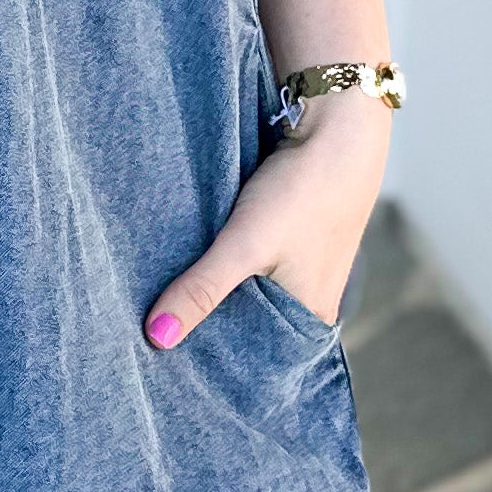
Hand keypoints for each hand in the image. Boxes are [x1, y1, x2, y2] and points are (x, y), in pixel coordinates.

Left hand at [144, 90, 388, 348]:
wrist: (337, 121)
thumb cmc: (304, 189)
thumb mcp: (246, 244)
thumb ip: (202, 290)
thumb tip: (157, 337)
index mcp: (310, 317)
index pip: (257, 362)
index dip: (217, 364)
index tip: (170, 370)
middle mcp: (311, 299)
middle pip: (249, 327)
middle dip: (209, 330)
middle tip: (153, 336)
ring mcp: (302, 266)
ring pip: (247, 292)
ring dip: (214, 294)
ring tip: (163, 302)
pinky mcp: (289, 236)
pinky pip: (250, 264)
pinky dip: (224, 265)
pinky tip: (192, 261)